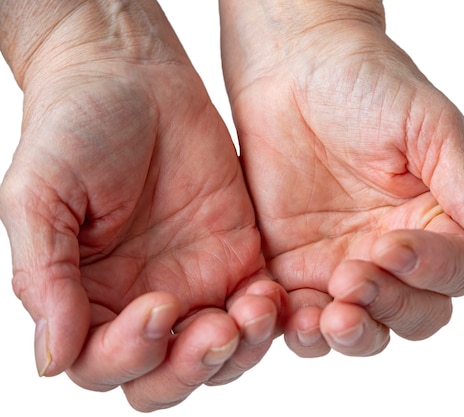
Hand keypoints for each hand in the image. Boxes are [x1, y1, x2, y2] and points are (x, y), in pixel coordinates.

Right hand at [0, 1, 285, 410]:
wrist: (132, 74)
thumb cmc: (73, 127)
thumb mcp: (41, 196)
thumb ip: (45, 276)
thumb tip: (50, 360)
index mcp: (87, 296)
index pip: (105, 364)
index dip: (130, 354)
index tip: (156, 304)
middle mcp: (140, 299)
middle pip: (166, 374)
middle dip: (192, 367)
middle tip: (216, 330)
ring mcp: (194, 281)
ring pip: (220, 352)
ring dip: (239, 349)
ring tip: (254, 311)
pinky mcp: (238, 255)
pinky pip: (259, 308)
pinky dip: (269, 316)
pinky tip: (271, 294)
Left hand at [219, 1, 463, 356]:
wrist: (292, 66)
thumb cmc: (366, 82)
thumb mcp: (429, 128)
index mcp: (435, 219)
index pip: (453, 273)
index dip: (429, 270)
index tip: (392, 246)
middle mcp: (394, 250)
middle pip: (413, 314)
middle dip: (388, 308)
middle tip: (354, 281)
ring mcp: (342, 262)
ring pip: (361, 326)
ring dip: (349, 334)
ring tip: (327, 319)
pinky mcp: (293, 266)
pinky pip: (301, 314)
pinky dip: (300, 327)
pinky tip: (292, 316)